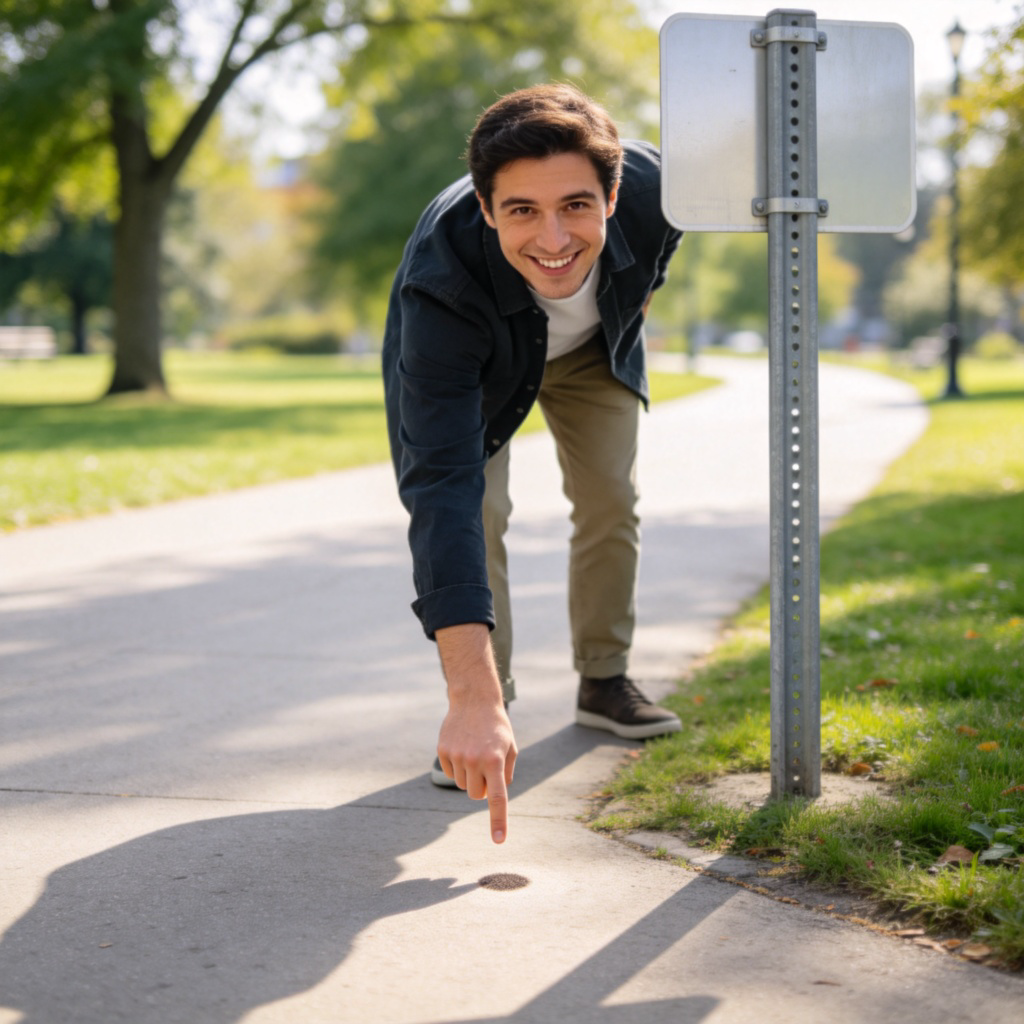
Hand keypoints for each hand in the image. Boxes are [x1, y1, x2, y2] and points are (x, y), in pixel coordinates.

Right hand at [437, 699, 516, 842]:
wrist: (474, 699)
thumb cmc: (496, 726)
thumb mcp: (510, 747)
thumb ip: (506, 773)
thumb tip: (493, 796)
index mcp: (495, 761)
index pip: (497, 798)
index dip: (498, 820)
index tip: (498, 840)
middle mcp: (475, 760)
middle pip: (475, 795)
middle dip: (481, 788)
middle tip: (486, 768)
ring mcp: (457, 755)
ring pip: (461, 785)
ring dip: (469, 776)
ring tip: (474, 752)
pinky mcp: (443, 751)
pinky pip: (450, 773)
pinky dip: (457, 766)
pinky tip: (462, 747)